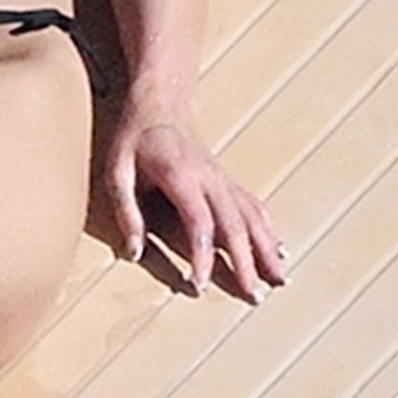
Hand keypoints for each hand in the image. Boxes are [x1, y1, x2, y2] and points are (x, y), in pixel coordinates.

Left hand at [106, 111, 285, 302]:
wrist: (162, 101)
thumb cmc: (135, 136)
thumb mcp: (117, 170)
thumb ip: (126, 212)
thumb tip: (133, 253)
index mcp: (182, 177)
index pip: (200, 224)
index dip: (202, 256)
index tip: (201, 284)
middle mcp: (211, 179)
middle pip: (236, 226)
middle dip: (248, 263)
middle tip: (255, 297)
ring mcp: (224, 179)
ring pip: (254, 217)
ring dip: (268, 249)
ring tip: (280, 280)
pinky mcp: (228, 180)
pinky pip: (254, 206)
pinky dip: (269, 229)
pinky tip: (279, 249)